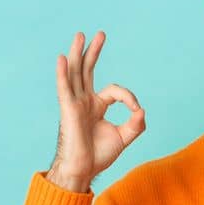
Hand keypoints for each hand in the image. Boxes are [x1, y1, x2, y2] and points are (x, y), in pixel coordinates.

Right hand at [48, 31, 145, 191]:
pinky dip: (63, 73)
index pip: (115, 90)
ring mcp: (74, 103)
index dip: (129, 97)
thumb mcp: (125, 137)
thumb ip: (136, 123)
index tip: (137, 112)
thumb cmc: (99, 155)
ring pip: (75, 73)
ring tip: (80, 35)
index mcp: (96, 106)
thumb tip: (142, 110)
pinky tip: (61, 58)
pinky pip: (64, 88)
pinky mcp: (68, 109)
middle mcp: (84, 101)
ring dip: (78, 54)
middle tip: (100, 34)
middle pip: (87, 70)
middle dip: (94, 52)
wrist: (83, 170)